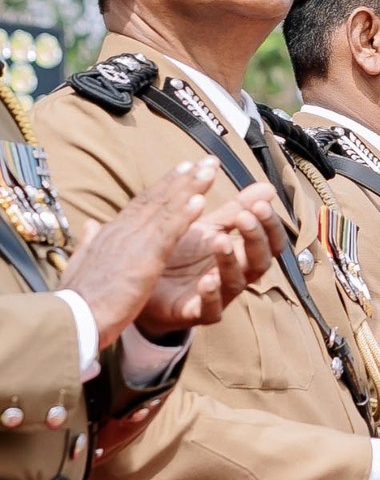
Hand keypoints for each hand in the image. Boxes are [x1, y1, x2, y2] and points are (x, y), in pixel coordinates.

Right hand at [62, 161, 214, 341]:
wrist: (71, 319)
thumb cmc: (78, 297)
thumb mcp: (82, 264)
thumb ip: (89, 242)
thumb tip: (91, 224)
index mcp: (110, 234)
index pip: (141, 204)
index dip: (163, 186)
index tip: (182, 169)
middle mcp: (121, 231)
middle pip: (156, 199)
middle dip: (183, 178)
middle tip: (206, 160)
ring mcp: (132, 243)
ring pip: (165, 208)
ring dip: (189, 187)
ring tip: (209, 169)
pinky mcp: (143, 259)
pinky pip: (168, 233)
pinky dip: (184, 215)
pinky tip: (201, 201)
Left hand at [138, 183, 286, 334]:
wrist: (143, 284)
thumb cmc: (181, 256)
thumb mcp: (208, 228)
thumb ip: (236, 210)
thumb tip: (268, 188)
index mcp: (241, 254)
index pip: (270, 242)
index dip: (269, 225)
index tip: (260, 204)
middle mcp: (235, 275)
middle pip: (260, 261)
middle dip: (255, 239)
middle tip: (244, 217)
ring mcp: (218, 296)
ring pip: (236, 283)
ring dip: (231, 262)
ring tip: (220, 242)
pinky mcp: (195, 313)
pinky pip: (211, 309)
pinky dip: (211, 296)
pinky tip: (206, 281)